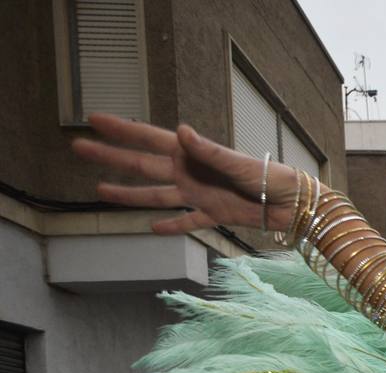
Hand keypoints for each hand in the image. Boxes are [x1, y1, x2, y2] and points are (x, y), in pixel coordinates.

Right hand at [71, 114, 299, 234]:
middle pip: (142, 165)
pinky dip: (171, 225)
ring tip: (100, 190)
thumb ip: (208, 150)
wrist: (294, 206)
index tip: (95, 119)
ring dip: (129, 193)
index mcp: (194, 155)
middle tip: (79, 147)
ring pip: (156, 195)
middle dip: (111, 157)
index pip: (150, 140)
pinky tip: (154, 228)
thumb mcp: (238, 163)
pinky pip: (187, 221)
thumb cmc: (272, 177)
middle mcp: (191, 173)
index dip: (122, 130)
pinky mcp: (215, 215)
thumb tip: (181, 131)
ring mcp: (200, 195)